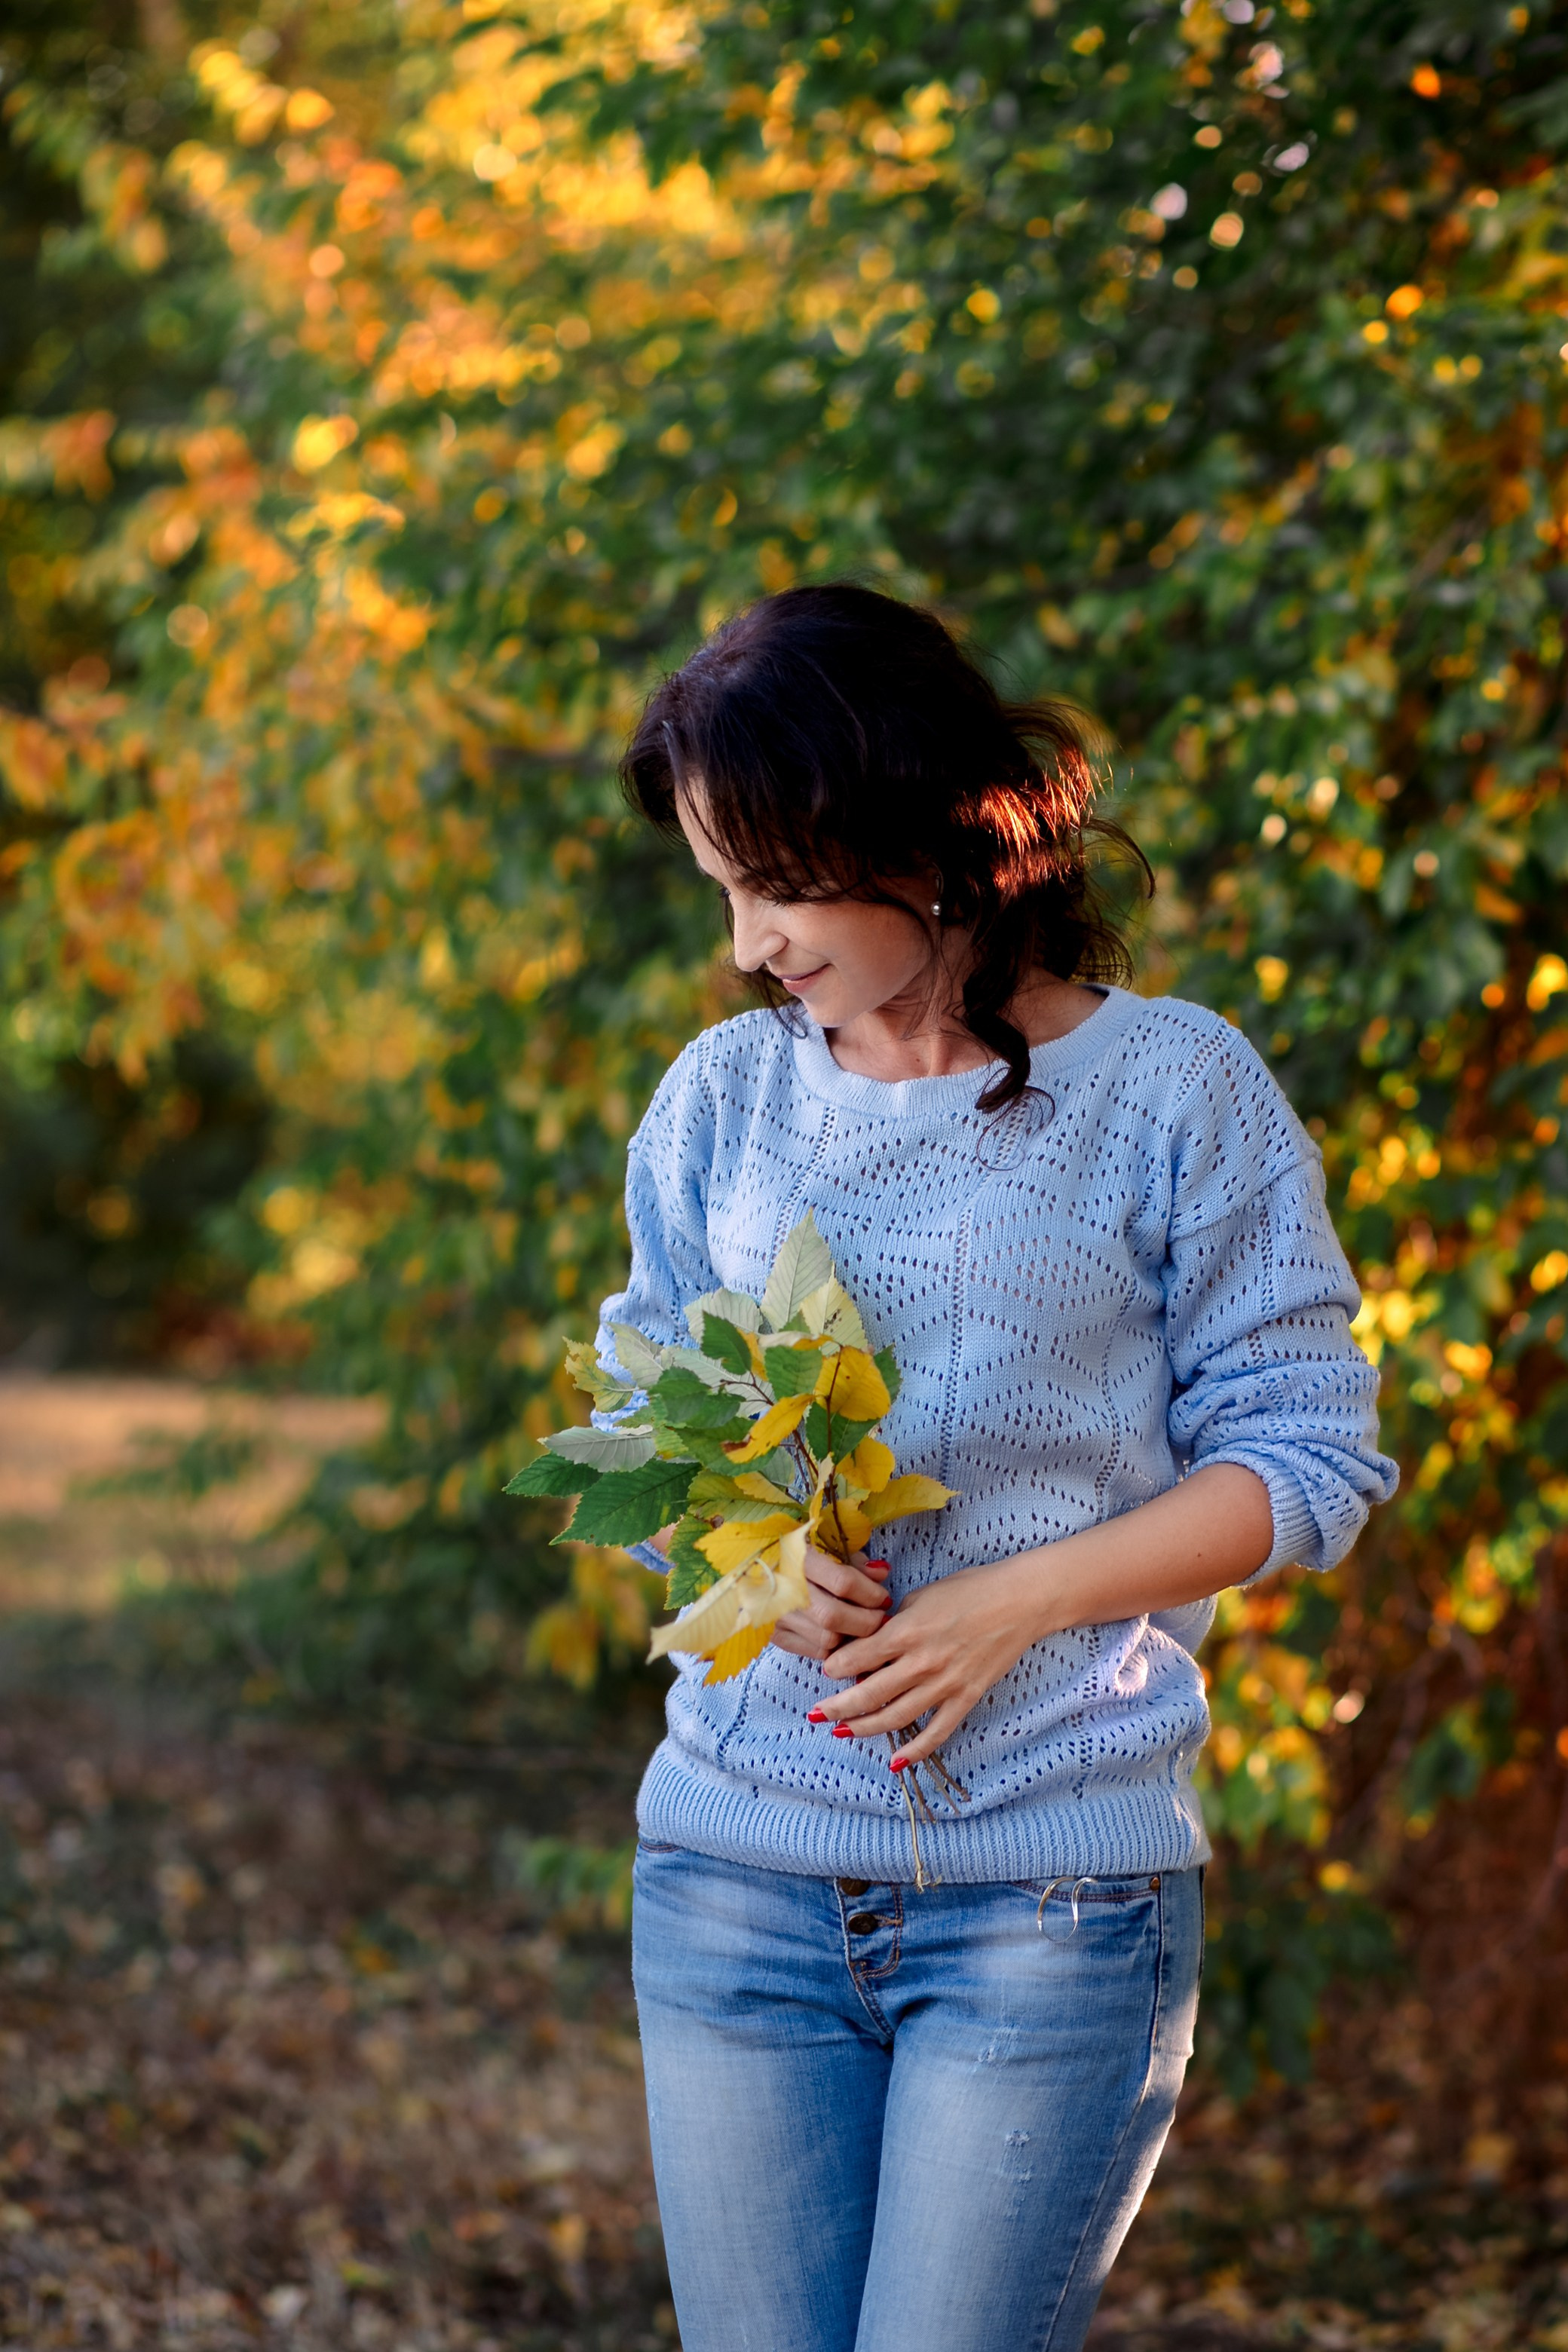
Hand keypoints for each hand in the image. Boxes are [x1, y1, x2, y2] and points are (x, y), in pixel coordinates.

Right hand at [771, 1546, 892, 1659]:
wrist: (752, 1568)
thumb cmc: (796, 1555)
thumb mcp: (826, 1547)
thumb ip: (855, 1562)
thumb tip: (882, 1574)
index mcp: (800, 1560)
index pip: (844, 1583)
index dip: (871, 1593)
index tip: (883, 1597)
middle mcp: (786, 1590)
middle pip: (834, 1617)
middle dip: (866, 1622)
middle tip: (878, 1617)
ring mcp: (778, 1616)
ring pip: (825, 1640)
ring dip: (851, 1637)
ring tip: (860, 1626)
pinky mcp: (775, 1636)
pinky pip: (813, 1652)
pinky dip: (832, 1648)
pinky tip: (840, 1635)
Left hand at [812, 1557, 1038, 1764]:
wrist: (1018, 1601)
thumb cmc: (969, 1590)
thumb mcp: (921, 1596)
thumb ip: (894, 1623)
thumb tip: (869, 1645)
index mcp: (907, 1631)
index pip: (858, 1657)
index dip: (836, 1667)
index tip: (825, 1672)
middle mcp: (922, 1662)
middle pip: (869, 1693)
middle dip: (838, 1707)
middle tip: (817, 1714)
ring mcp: (945, 1683)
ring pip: (896, 1717)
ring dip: (865, 1728)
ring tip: (843, 1732)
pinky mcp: (966, 1697)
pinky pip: (937, 1732)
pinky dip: (915, 1750)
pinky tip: (895, 1761)